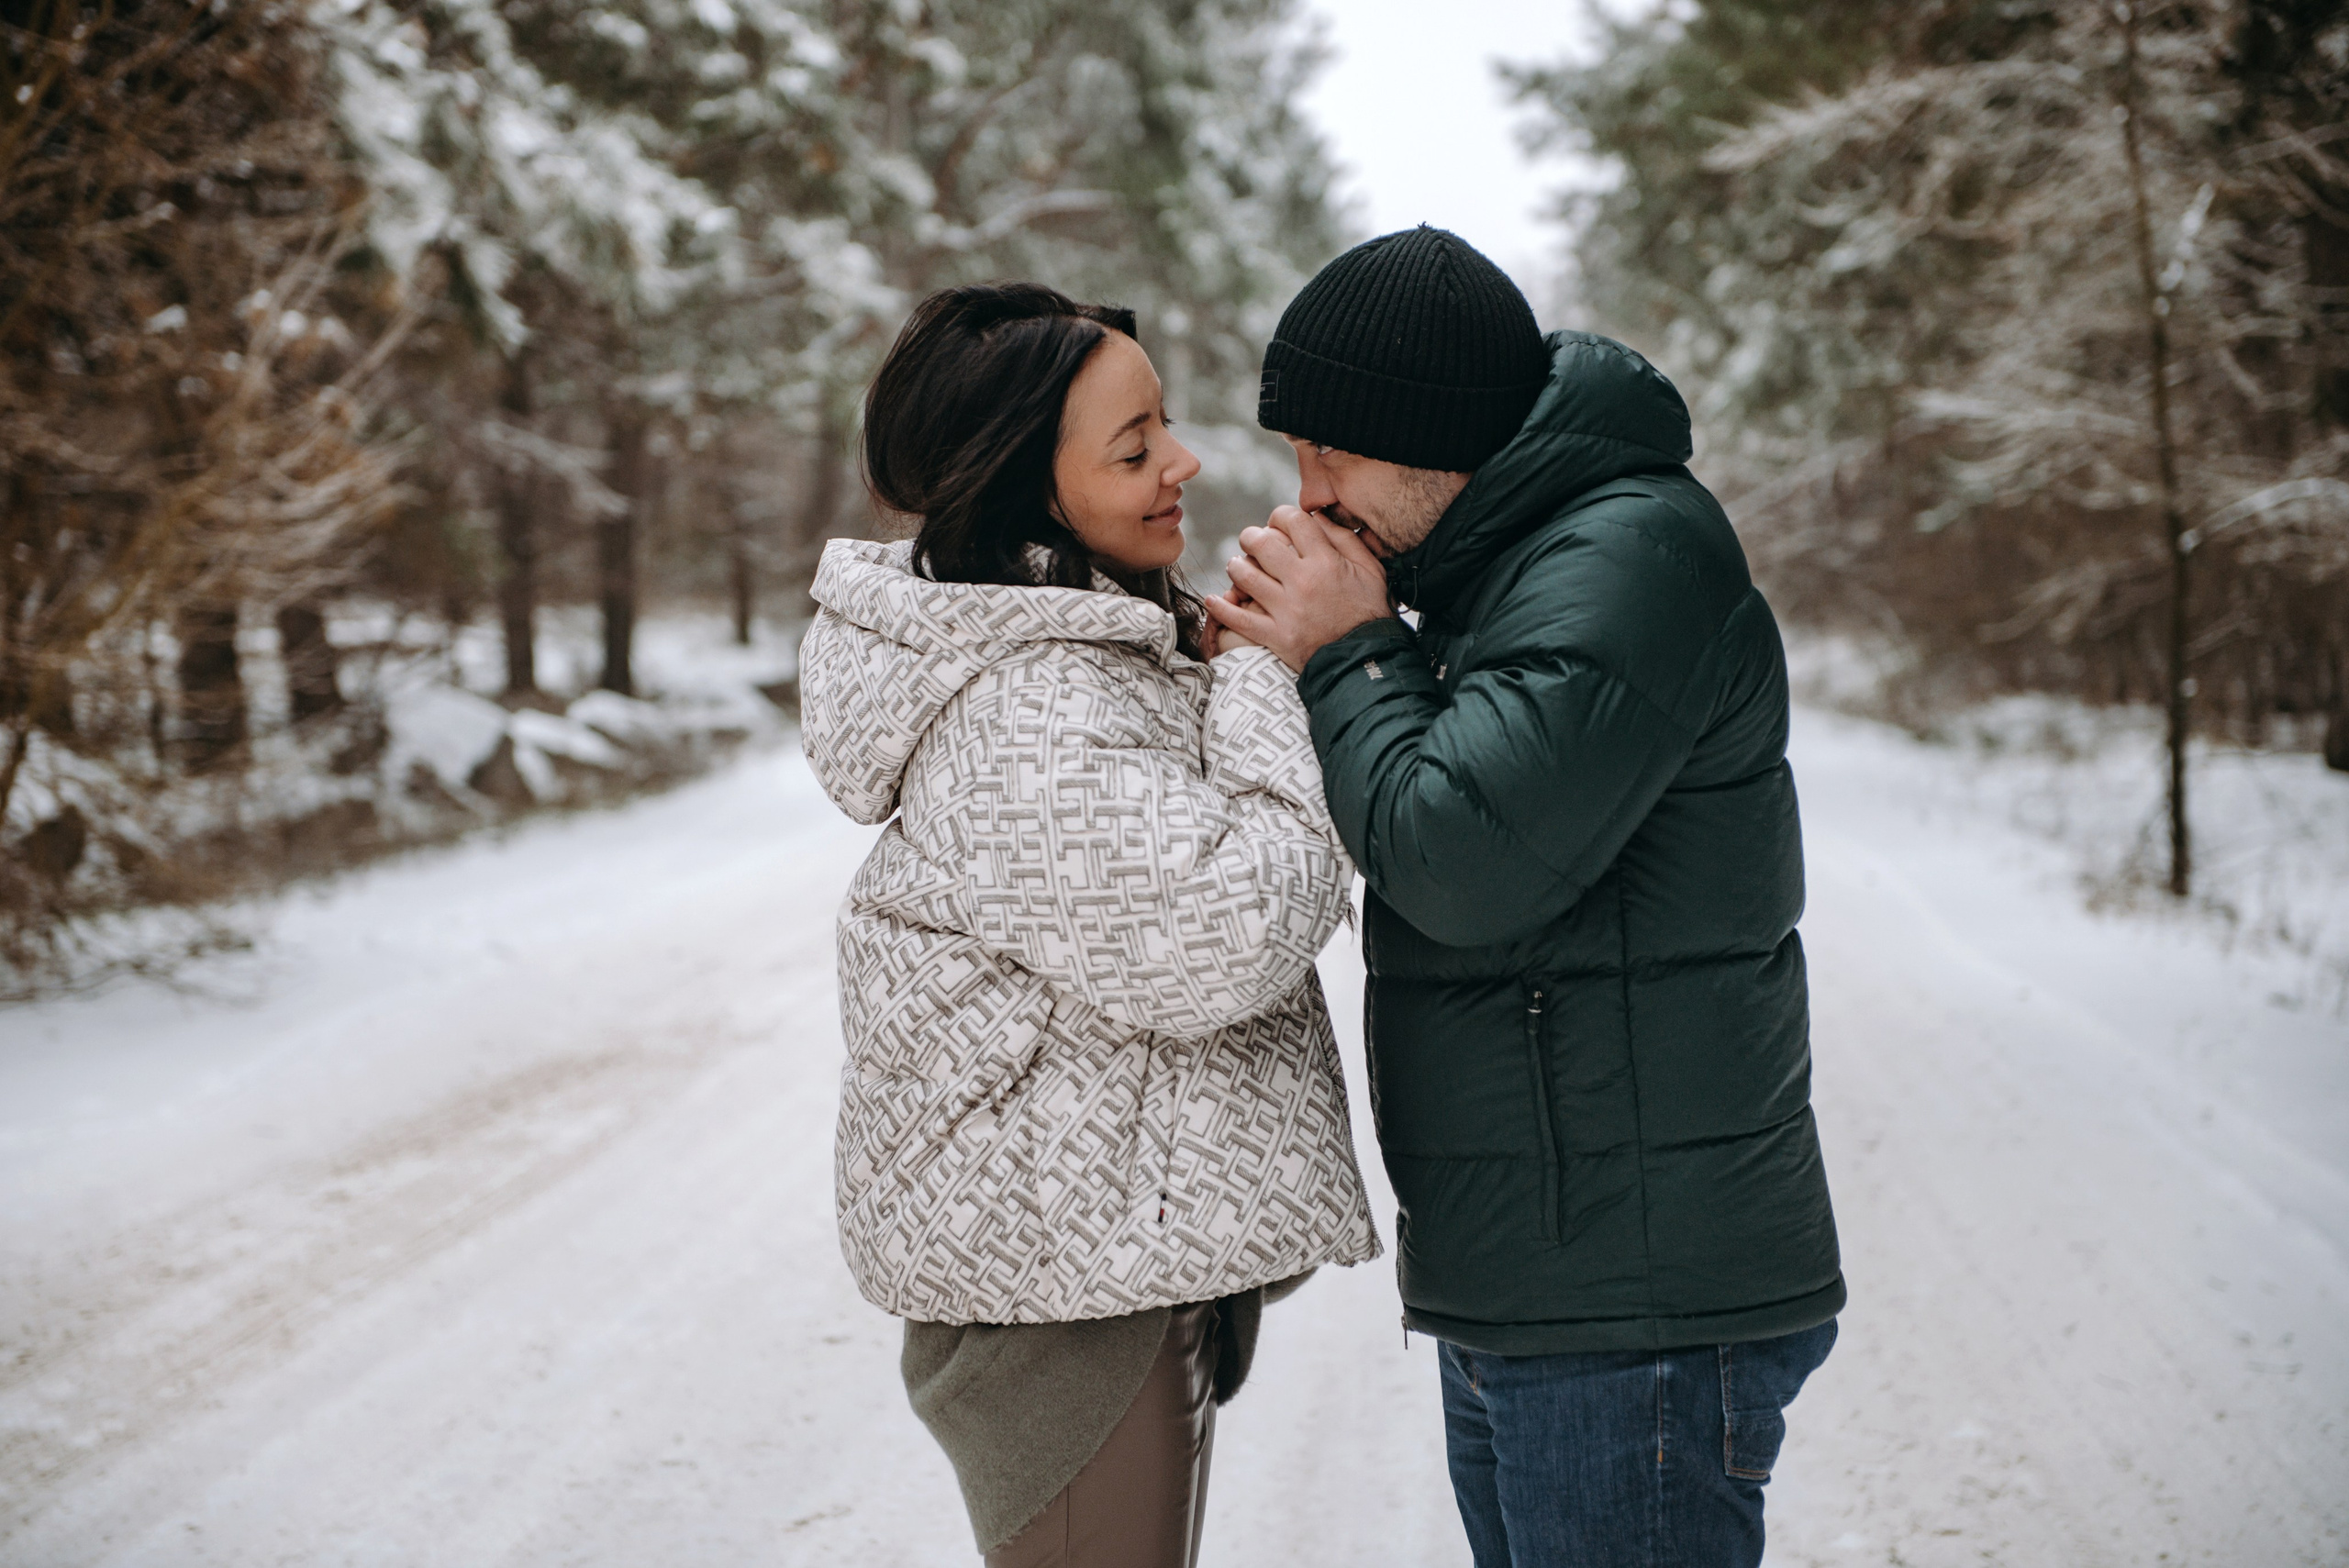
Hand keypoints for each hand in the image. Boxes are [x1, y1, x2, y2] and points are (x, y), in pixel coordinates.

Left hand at [1203, 507, 1393, 671]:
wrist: (1365, 660)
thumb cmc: (1369, 612)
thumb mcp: (1370, 570)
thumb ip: (1345, 540)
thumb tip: (1317, 518)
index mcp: (1326, 562)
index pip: (1292, 521)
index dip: (1279, 516)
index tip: (1278, 524)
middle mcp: (1302, 582)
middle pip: (1261, 544)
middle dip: (1251, 537)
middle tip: (1251, 543)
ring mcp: (1286, 610)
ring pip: (1244, 576)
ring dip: (1236, 567)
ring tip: (1238, 567)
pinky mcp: (1276, 636)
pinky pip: (1239, 619)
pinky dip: (1221, 609)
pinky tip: (1214, 600)